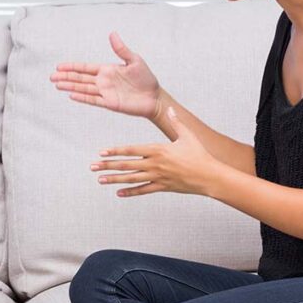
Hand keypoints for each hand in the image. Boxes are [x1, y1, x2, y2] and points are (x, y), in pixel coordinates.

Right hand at [51, 32, 162, 118]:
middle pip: (80, 78)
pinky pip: (93, 100)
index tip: (59, 66)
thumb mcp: (134, 60)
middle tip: (51, 76)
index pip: (85, 68)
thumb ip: (121, 49)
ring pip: (83, 88)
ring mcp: (105, 93)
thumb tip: (112, 34)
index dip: (72, 67)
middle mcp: (103, 81)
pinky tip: (72, 95)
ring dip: (70, 86)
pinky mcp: (110, 103)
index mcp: (107, 70)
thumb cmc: (146, 79)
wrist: (155, 97)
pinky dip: (83, 98)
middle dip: (66, 76)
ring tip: (57, 85)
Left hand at [91, 107, 227, 196]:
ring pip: (131, 179)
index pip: (131, 150)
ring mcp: (157, 177)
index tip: (102, 152)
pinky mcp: (162, 187)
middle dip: (108, 166)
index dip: (116, 151)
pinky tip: (118, 193)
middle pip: (127, 165)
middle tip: (93, 167)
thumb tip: (170, 109)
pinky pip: (143, 190)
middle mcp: (154, 164)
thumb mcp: (188, 135)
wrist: (209, 176)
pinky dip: (130, 192)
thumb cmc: (199, 154)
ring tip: (100, 180)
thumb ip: (176, 122)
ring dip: (114, 179)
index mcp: (158, 150)